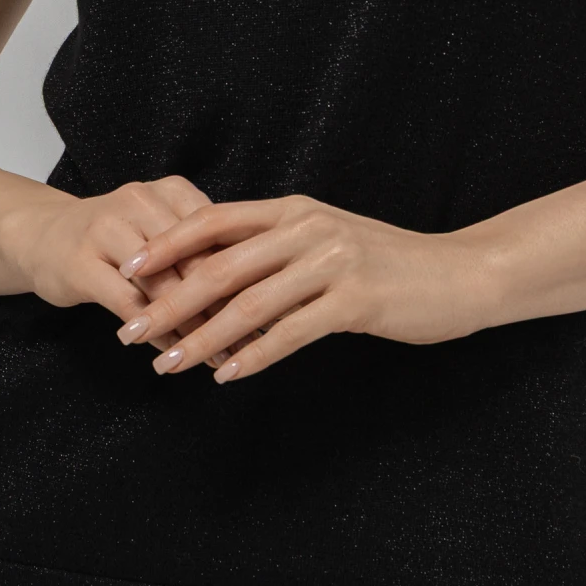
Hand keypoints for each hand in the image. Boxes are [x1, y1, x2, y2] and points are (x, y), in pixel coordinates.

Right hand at [1, 176, 235, 366]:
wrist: (41, 235)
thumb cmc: (115, 239)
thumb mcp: (160, 230)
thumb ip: (201, 251)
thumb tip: (258, 292)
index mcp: (170, 191)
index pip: (218, 236)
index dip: (246, 277)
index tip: (269, 314)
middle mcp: (140, 202)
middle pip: (194, 260)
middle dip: (225, 307)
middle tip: (250, 345)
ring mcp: (106, 230)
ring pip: (163, 284)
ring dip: (192, 327)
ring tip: (215, 358)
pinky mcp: (80, 264)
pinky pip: (128, 304)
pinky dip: (154, 332)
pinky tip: (171, 352)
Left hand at [111, 194, 483, 381]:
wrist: (459, 273)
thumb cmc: (389, 262)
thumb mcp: (328, 239)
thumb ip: (278, 247)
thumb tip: (218, 268)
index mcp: (295, 210)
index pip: (214, 220)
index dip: (166, 244)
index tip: (127, 271)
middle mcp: (307, 229)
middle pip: (219, 266)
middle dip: (168, 302)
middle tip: (130, 332)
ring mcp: (331, 262)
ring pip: (248, 304)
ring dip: (202, 337)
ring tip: (167, 363)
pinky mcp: (354, 300)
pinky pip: (290, 332)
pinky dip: (253, 355)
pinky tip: (227, 375)